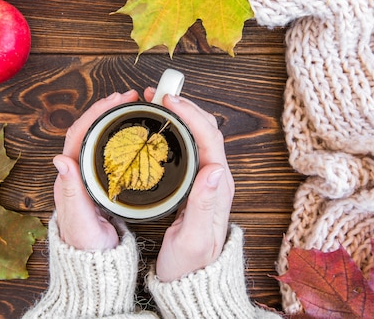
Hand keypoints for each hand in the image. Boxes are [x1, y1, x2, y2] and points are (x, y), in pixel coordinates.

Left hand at [53, 90, 138, 250]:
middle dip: (106, 109)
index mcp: (68, 177)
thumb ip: (71, 192)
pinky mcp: (99, 183)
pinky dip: (117, 136)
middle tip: (129, 96)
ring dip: (111, 119)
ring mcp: (87, 177)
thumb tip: (60, 159)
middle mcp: (75, 173)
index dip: (96, 113)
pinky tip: (130, 133)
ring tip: (130, 106)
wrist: (94, 264)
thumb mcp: (80, 220)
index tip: (116, 100)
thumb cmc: (87, 246)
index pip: (79, 134)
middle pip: (87, 131)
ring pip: (96, 139)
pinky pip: (105, 151)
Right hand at [143, 89, 234, 281]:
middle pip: (206, 129)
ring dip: (180, 114)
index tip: (167, 100)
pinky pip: (190, 146)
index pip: (210, 138)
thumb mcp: (194, 238)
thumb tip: (215, 169)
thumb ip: (204, 205)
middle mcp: (216, 179)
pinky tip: (160, 127)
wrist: (192, 281)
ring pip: (198, 135)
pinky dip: (176, 129)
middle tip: (156, 93)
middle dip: (184, 106)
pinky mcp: (197, 184)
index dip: (190, 114)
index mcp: (218, 187)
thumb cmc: (191, 264)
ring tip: (155, 102)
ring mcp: (207, 180)